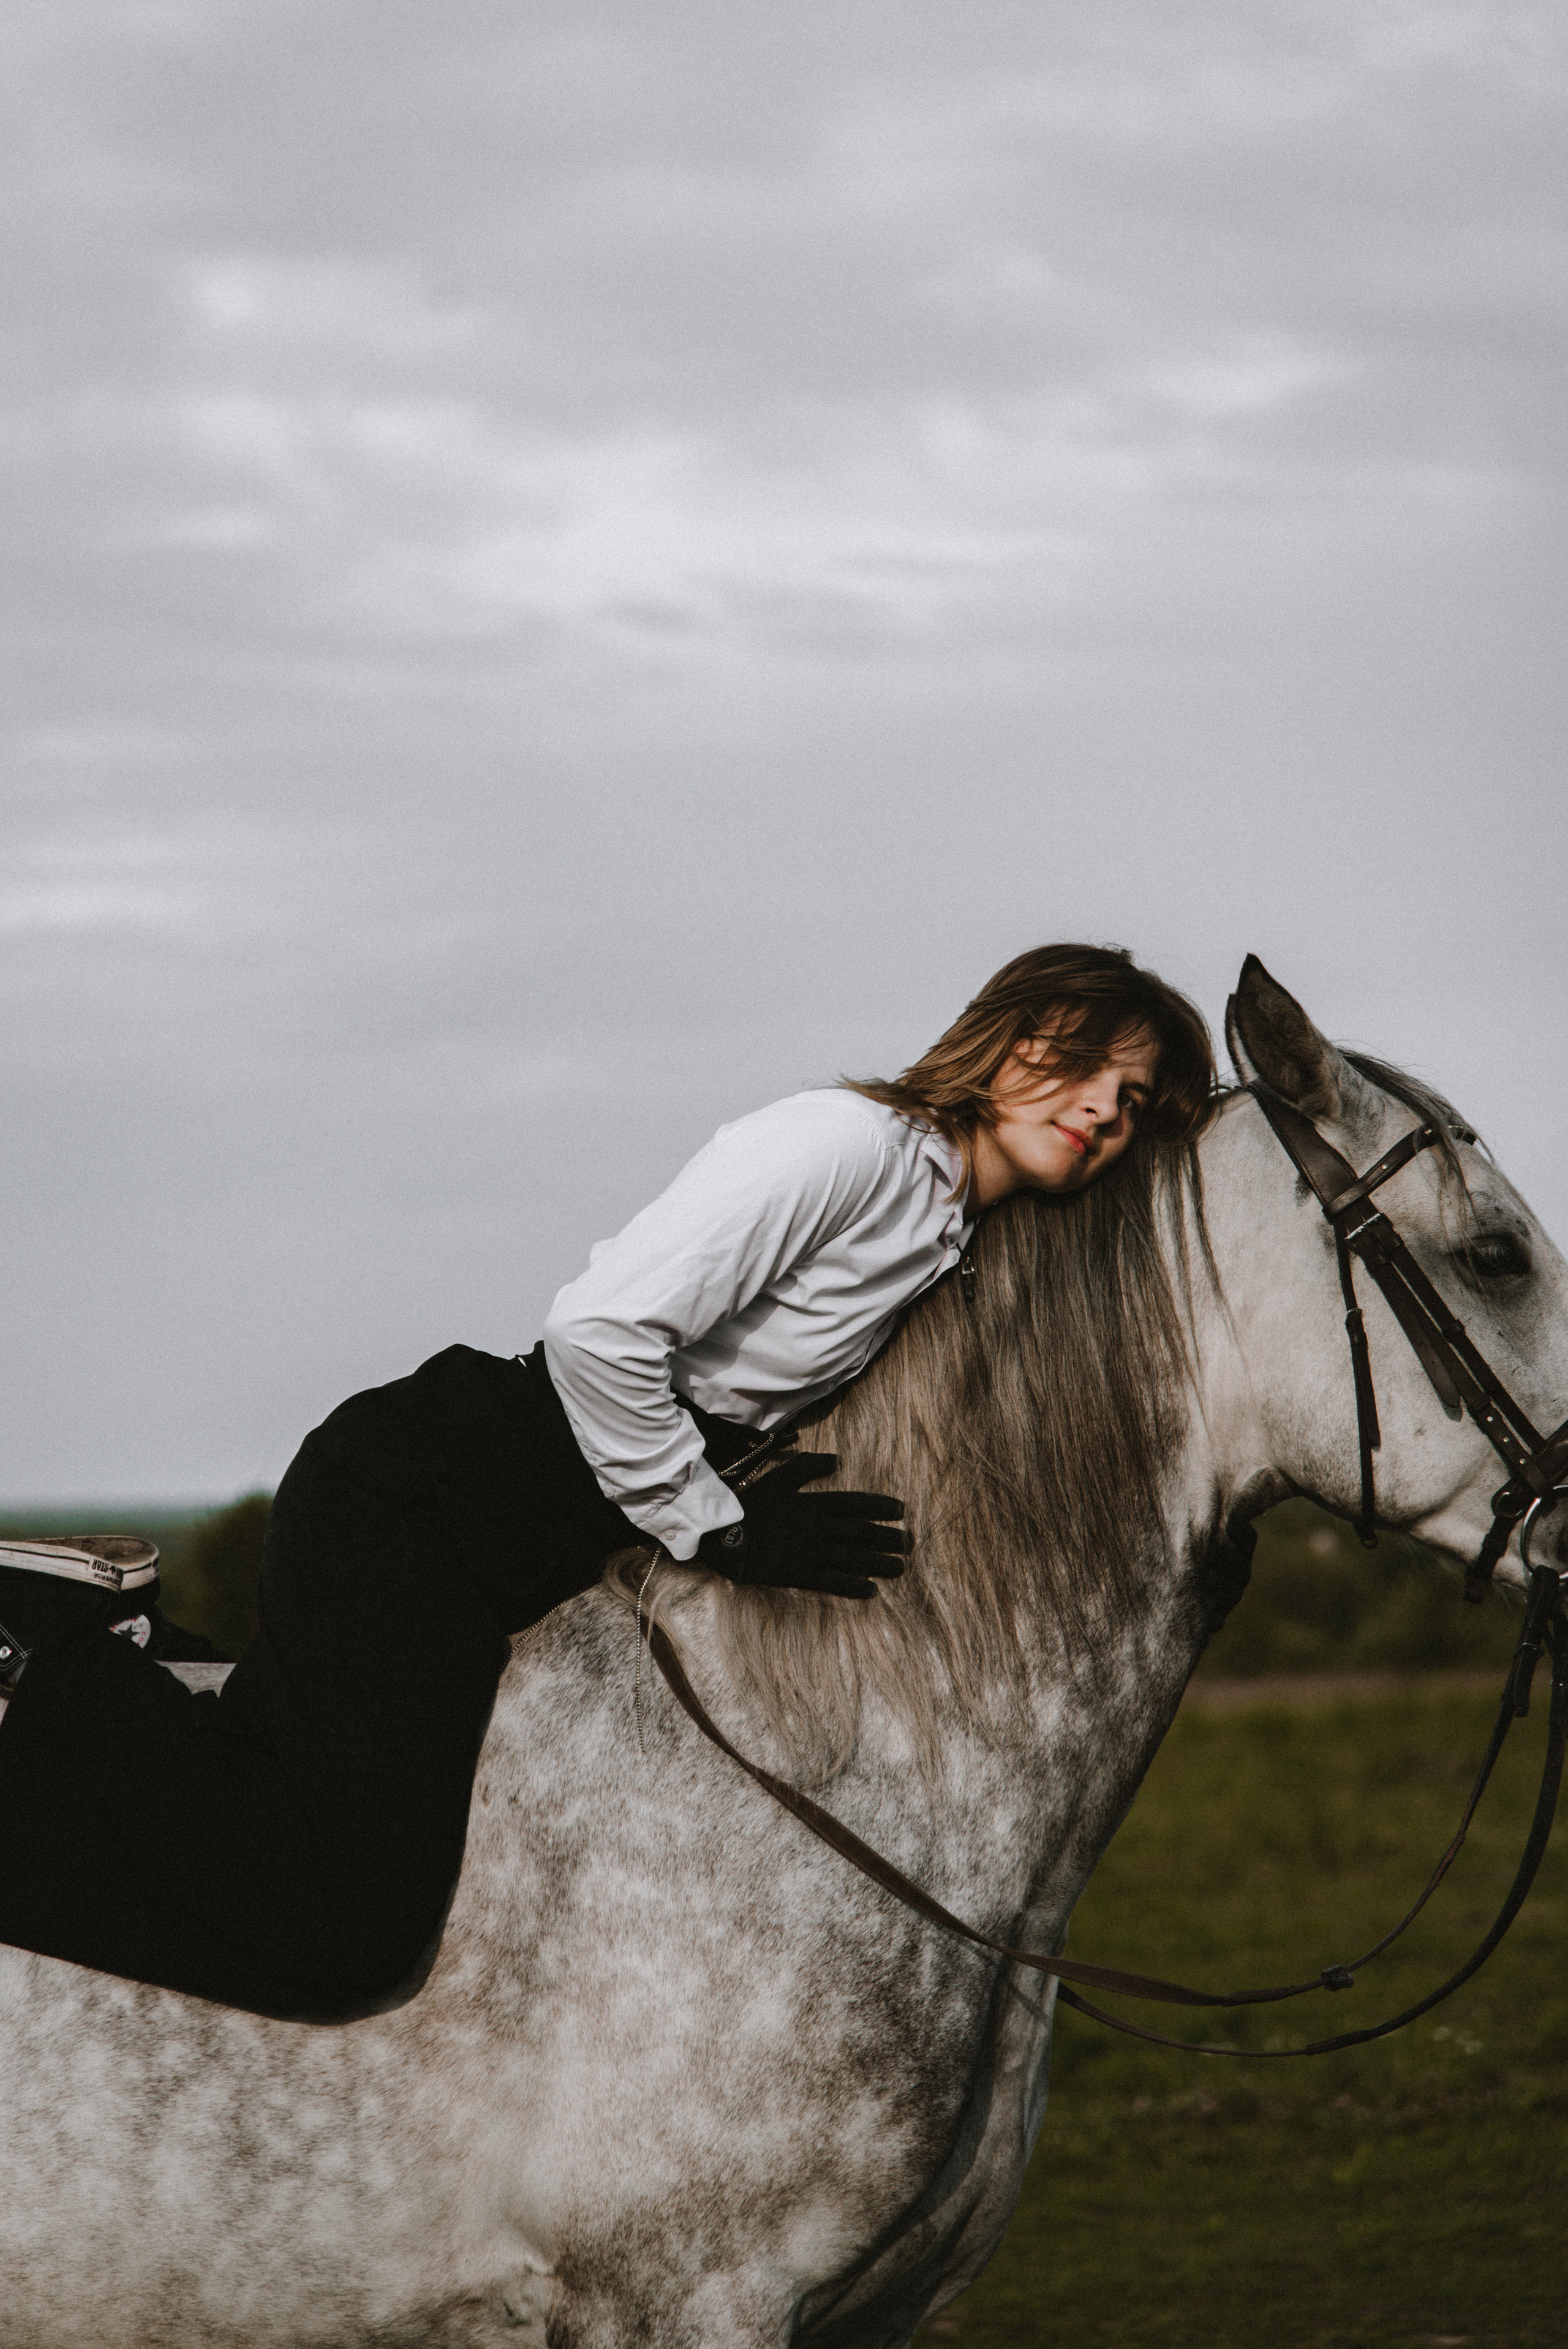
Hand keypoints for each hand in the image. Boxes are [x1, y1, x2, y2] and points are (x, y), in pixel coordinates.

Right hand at [696, 1451, 907, 1599]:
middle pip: (861, 1532)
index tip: (902, 1511)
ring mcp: (809, 1553)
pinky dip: (853, 1586)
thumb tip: (839, 1460)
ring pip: (852, 1558)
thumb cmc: (751, 1503)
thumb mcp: (779, 1477)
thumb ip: (809, 1466)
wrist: (722, 1534)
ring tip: (900, 1568)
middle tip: (909, 1542)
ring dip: (879, 1563)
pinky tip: (871, 1591)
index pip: (856, 1504)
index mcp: (813, 1503)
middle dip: (888, 1537)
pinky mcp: (798, 1575)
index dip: (881, 1506)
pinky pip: (831, 1582)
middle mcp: (816, 1528)